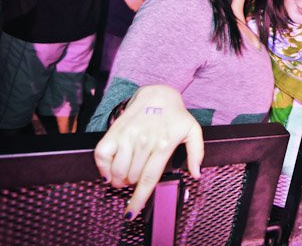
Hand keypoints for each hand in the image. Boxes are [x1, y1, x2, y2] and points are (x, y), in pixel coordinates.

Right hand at [93, 85, 203, 219]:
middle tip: (135, 179)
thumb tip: (195, 174)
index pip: (148, 178)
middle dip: (132, 185)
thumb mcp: (193, 130)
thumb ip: (196, 153)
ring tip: (125, 176)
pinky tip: (109, 170)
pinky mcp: (115, 130)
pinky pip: (101, 154)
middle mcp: (145, 141)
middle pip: (132, 177)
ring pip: (117, 170)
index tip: (131, 212)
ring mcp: (128, 136)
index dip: (139, 198)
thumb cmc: (175, 115)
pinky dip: (102, 167)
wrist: (158, 93)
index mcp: (164, 145)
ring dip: (119, 179)